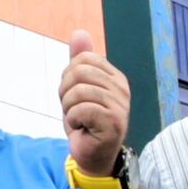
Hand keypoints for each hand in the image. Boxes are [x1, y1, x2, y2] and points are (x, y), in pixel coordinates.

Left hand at [60, 42, 131, 177]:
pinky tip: (82, 128)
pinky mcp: (113, 123)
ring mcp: (120, 105)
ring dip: (69, 108)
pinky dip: (73, 120)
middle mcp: (122, 88)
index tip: (74, 96)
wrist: (92, 156)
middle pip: (78, 72)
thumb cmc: (85, 122)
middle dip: (66, 92)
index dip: (68, 76)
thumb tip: (79, 32)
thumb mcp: (78, 88)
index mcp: (115, 77)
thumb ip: (79, 61)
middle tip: (74, 110)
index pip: (83, 59)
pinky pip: (80, 110)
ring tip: (78, 120)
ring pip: (78, 91)